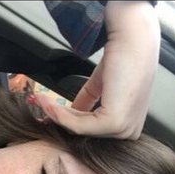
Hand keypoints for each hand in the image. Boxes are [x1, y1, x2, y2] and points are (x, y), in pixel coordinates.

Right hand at [36, 1, 159, 138]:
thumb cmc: (125, 57)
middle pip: (86, 133)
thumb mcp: (101, 85)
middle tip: (42, 107)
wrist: (132, 40)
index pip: (94, 131)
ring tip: (42, 101)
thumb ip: (88, 101)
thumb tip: (71, 111)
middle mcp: (129, 131)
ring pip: (80, 130)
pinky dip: (60, 114)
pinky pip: (79, 124)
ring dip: (57, 115)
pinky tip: (49, 103)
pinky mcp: (114, 123)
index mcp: (129, 124)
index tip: (51, 113)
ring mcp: (123, 129)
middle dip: (60, 119)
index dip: (70, 122)